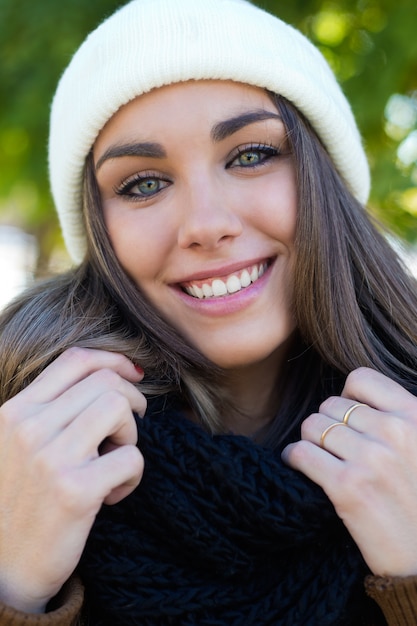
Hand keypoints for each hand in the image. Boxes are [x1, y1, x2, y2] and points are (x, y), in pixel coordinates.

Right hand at [0, 347, 145, 612]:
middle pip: (106, 383)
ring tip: (113, 463)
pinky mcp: (75, 490)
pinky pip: (132, 458)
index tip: (135, 374)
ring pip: (119, 409)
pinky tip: (112, 495)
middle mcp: (29, 427)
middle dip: (130, 403)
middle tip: (125, 434)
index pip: (76, 360)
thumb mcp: (18, 444)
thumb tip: (112, 376)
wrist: (3, 571)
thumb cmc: (20, 502)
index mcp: (15, 411)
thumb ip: (50, 410)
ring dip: (129, 436)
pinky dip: (132, 476)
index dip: (114, 360)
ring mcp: (50, 457)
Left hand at [282, 367, 416, 576]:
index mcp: (415, 416)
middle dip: (328, 425)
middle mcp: (393, 432)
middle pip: (330, 405)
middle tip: (336, 449)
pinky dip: (294, 458)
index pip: (360, 380)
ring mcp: (370, 459)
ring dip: (310, 442)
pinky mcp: (347, 488)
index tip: (348, 417)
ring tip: (322, 460)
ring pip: (312, 426)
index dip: (347, 396)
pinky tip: (302, 468)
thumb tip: (350, 399)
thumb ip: (396, 418)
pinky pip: (300, 453)